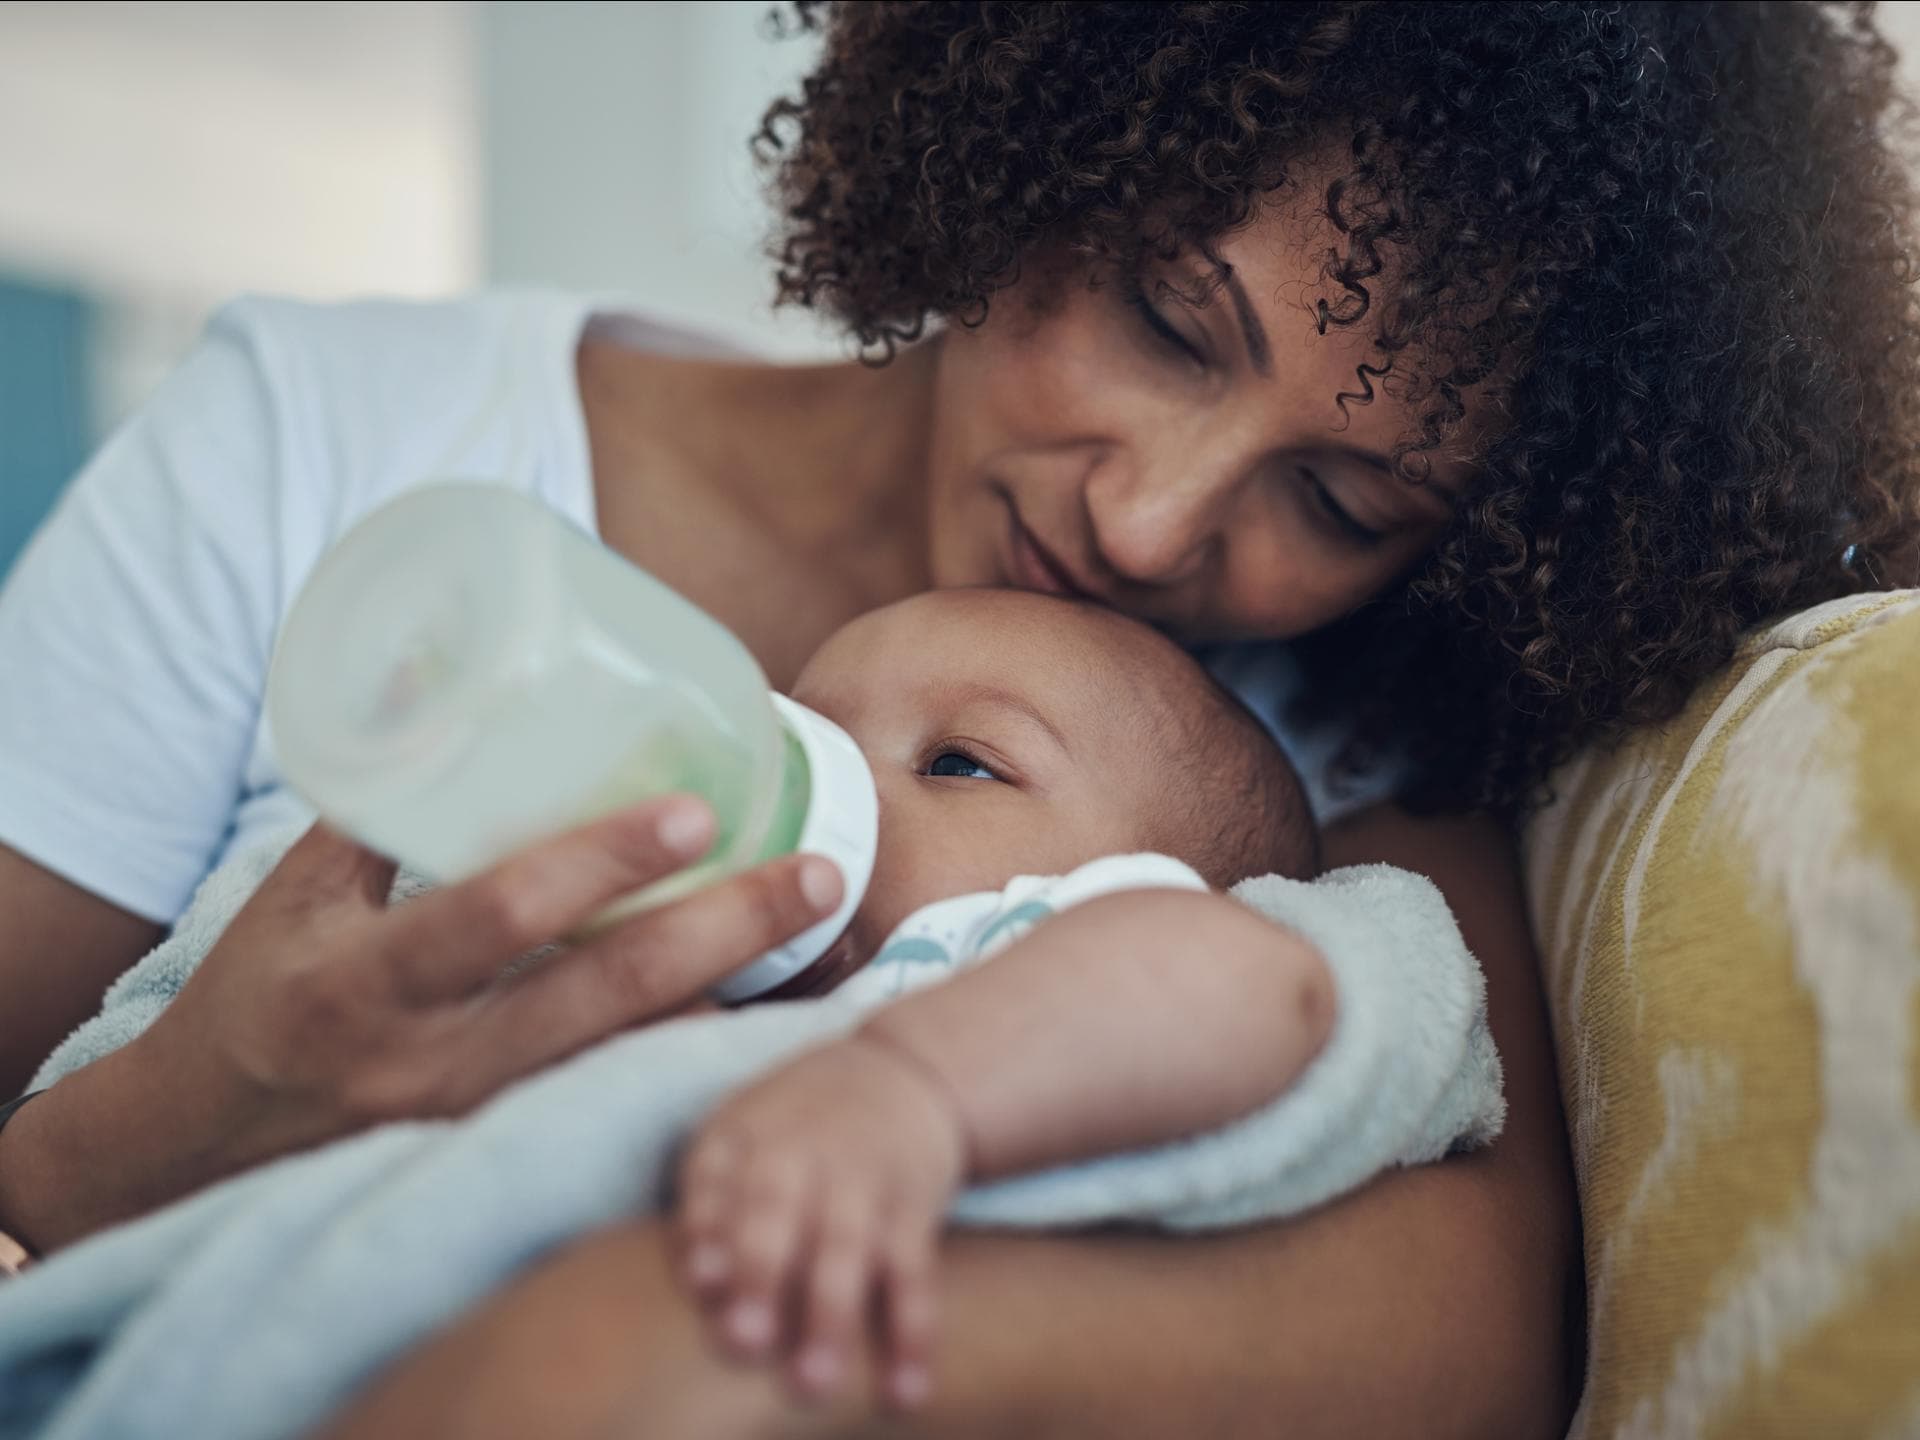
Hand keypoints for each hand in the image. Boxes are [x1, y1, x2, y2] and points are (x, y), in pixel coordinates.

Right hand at [0, 798, 843, 1252]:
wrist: (200, 1148)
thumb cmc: (257, 995)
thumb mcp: (296, 895)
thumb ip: (383, 806)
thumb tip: (454, 689)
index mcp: (366, 984)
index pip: (499, 918)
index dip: (597, 864)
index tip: (693, 812)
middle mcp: (431, 1065)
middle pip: (605, 999)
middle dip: (723, 933)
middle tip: (819, 874)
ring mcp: (477, 1123)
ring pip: (633, 1059)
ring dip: (733, 996)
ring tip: (822, 932)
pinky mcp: (507, 1150)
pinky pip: (619, 1095)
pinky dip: (692, 1048)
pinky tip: (764, 999)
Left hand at [674, 1034, 967, 1411]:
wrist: (902, 1071)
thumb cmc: (795, 1125)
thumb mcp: (741, 1132)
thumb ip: (707, 1201)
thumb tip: (695, 1285)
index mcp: (745, 1134)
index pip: (714, 1179)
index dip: (705, 1228)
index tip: (700, 1281)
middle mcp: (802, 1153)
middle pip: (777, 1212)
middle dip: (762, 1275)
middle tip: (745, 1342)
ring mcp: (862, 1181)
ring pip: (847, 1249)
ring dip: (831, 1316)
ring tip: (814, 1383)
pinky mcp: (913, 1209)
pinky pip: (914, 1274)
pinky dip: (913, 1334)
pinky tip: (906, 1392)